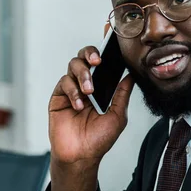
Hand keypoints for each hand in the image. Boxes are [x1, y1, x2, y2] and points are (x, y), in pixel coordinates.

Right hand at [48, 34, 134, 190]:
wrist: (81, 157)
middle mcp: (85, 84)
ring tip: (89, 92)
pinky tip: (79, 105)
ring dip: (83, 76)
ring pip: (72, 66)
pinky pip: (63, 83)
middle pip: (84, 57)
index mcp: (101, 87)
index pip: (102, 63)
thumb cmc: (98, 140)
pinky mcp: (58, 97)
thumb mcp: (118, 116)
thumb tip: (131, 75)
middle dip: (90, 54)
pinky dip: (72, 91)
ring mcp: (71, 90)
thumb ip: (123, 94)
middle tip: (97, 61)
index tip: (108, 33)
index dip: (104, 47)